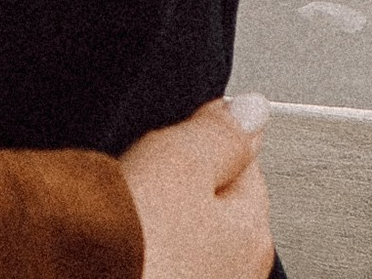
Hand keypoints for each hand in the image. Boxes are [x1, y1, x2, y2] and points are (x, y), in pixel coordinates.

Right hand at [119, 97, 269, 278]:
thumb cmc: (133, 250)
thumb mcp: (176, 163)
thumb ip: (219, 134)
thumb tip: (253, 109)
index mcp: (252, 234)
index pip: (244, 163)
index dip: (200, 138)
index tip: (167, 133)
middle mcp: (238, 276)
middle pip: (215, 208)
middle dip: (181, 189)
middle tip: (138, 174)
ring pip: (187, 242)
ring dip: (160, 226)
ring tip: (121, 215)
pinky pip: (161, 263)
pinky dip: (145, 252)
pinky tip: (118, 249)